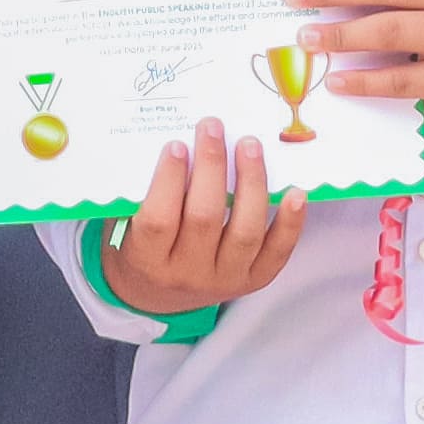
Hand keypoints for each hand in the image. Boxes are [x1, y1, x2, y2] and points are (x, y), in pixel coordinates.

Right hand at [102, 117, 307, 315]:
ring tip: (249, 145)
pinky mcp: (252, 281)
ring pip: (244, 231)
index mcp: (147, 260)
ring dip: (251, 183)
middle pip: (204, 218)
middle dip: (212, 167)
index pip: (159, 219)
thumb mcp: (127, 226)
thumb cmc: (141, 247)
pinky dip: (290, 222)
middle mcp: (187, 273)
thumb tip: (178, 143)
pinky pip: (276, 252)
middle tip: (213, 128)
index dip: (169, 180)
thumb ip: (144, 194)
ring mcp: (224, 279)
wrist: (156, 295)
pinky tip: (295, 193)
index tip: (178, 145)